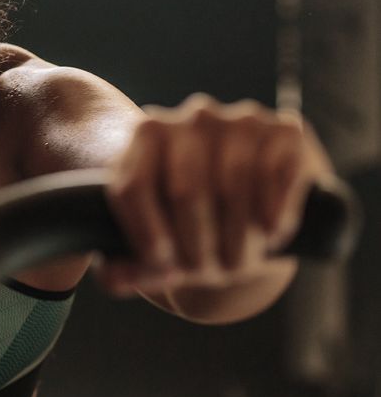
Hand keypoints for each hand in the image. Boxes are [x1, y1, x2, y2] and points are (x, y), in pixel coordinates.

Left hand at [98, 93, 333, 295]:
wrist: (259, 191)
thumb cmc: (198, 220)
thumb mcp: (165, 242)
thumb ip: (133, 263)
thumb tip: (112, 278)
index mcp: (147, 135)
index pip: (132, 187)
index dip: (144, 233)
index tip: (160, 264)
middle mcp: (191, 118)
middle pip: (184, 192)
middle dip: (195, 244)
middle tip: (205, 271)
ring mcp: (240, 120)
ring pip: (233, 186)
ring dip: (237, 237)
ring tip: (237, 262)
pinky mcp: (285, 131)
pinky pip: (277, 176)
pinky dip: (274, 214)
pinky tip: (269, 233)